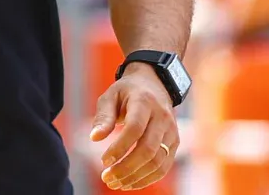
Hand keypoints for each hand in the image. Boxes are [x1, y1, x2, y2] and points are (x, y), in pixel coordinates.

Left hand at [89, 64, 179, 190]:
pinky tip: (130, 183)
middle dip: (126, 168)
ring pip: (158, 161)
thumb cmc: (127, 92)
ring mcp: (171, 132)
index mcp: (144, 102)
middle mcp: (162, 118)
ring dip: (136, 177)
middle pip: (148, 149)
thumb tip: (94, 138)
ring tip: (116, 184)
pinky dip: (148, 178)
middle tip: (107, 178)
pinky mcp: (174, 143)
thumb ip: (103, 117)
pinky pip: (164, 166)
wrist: (155, 85)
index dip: (120, 147)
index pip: (135, 129)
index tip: (103, 160)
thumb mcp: (110, 96)